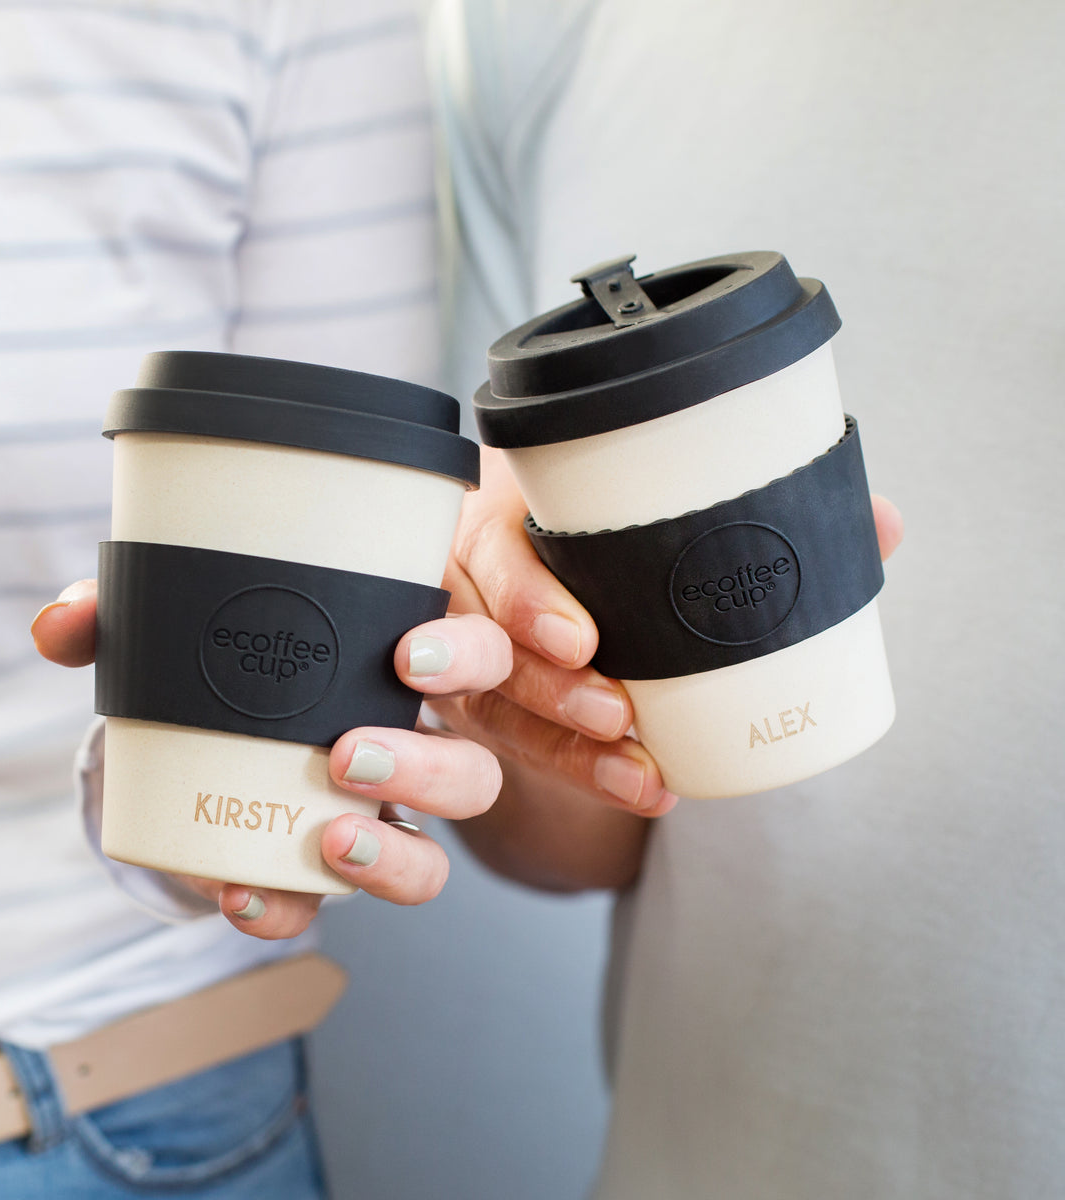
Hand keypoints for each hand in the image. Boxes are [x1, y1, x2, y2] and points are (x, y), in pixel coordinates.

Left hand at [32, 584, 510, 938]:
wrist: (189, 739)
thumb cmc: (219, 664)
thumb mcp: (184, 629)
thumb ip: (123, 616)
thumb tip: (61, 627)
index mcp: (396, 664)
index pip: (478, 654)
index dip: (465, 659)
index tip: (408, 657)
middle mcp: (407, 745)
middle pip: (474, 771)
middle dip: (427, 771)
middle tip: (346, 756)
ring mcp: (376, 821)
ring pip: (435, 856)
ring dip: (393, 860)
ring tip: (327, 843)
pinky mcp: (325, 870)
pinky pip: (339, 906)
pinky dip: (290, 908)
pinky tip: (242, 894)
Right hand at [431, 446, 904, 817]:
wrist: (560, 572)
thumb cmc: (610, 529)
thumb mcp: (654, 504)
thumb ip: (762, 509)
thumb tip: (878, 523)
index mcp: (502, 521)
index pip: (489, 555)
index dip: (524, 600)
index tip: (583, 638)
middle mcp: (472, 588)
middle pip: (477, 643)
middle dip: (544, 685)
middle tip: (612, 711)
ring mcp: (471, 652)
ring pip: (489, 705)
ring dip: (562, 745)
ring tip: (637, 769)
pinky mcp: (490, 702)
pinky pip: (514, 744)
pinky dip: (576, 770)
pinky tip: (638, 787)